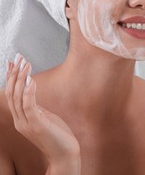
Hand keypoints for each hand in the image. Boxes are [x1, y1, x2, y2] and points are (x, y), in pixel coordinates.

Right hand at [5, 54, 79, 169]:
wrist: (65, 154)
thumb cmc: (58, 135)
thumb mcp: (44, 117)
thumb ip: (36, 107)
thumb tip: (30, 90)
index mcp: (21, 119)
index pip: (11, 95)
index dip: (11, 77)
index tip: (13, 62)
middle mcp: (20, 121)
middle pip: (11, 93)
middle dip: (15, 74)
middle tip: (19, 57)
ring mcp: (27, 124)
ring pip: (18, 97)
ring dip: (21, 78)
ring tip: (26, 64)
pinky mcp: (37, 125)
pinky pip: (29, 106)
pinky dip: (29, 92)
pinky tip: (32, 80)